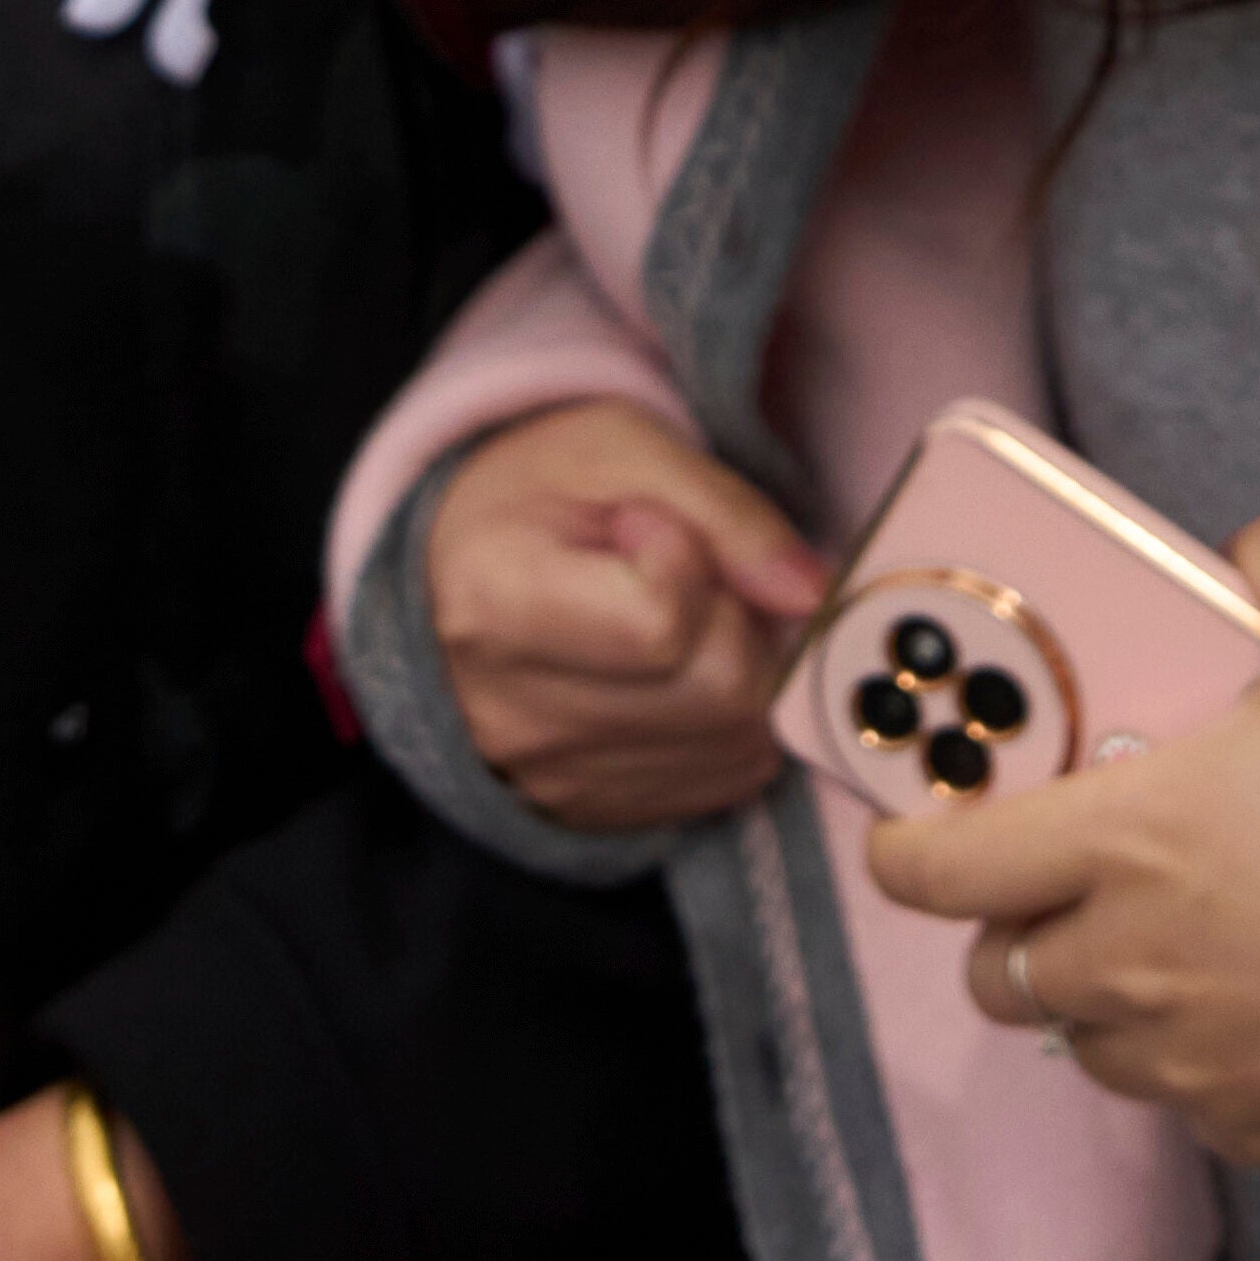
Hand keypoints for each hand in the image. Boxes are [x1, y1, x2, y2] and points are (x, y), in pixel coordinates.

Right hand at [429, 401, 826, 831]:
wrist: (449, 569)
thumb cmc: (533, 492)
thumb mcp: (623, 448)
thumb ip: (726, 512)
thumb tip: (810, 594)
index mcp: (498, 608)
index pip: (664, 622)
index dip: (690, 555)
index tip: (647, 524)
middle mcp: (514, 718)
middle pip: (720, 689)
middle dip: (739, 614)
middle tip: (683, 568)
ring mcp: (552, 781)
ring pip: (738, 740)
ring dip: (747, 666)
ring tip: (676, 614)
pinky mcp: (592, 812)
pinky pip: (726, 776)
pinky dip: (733, 717)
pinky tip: (679, 669)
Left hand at [857, 512, 1259, 1171]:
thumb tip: (1258, 546)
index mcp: (1123, 841)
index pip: (943, 870)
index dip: (907, 850)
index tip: (910, 833)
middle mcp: (1126, 962)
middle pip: (998, 975)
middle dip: (1010, 932)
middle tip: (1064, 884)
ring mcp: (1182, 1058)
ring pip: (1084, 1043)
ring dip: (1099, 998)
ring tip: (1172, 946)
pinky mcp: (1248, 1126)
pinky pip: (1181, 1099)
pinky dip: (1191, 1059)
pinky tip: (1259, 1009)